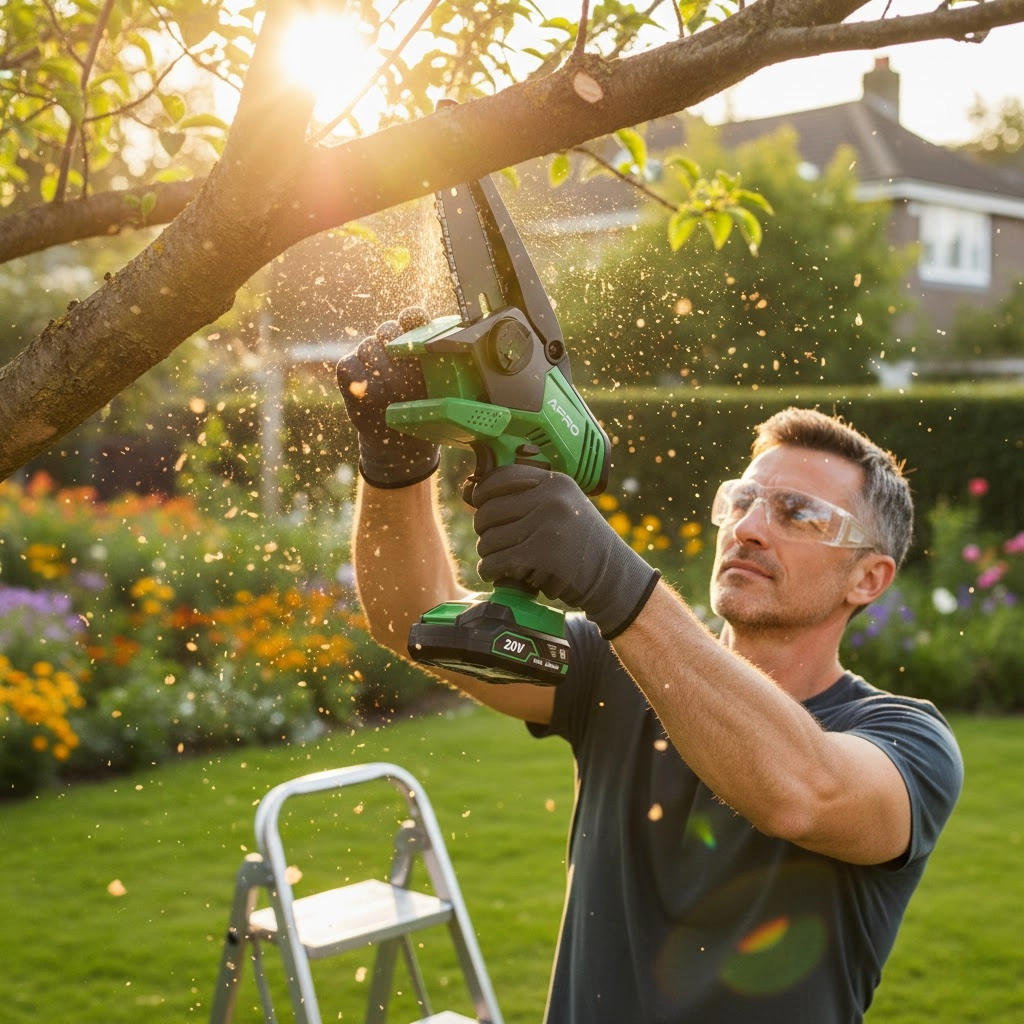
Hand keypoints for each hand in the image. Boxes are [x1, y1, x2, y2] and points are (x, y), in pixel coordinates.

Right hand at [335, 306, 439, 488]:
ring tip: (393, 392)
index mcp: (416, 342)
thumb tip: (455, 353)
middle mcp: (391, 343)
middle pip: (388, 330)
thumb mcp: (442, 392)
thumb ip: (445, 370)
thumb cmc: (424, 411)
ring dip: (380, 368)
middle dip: (396, 349)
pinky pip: (349, 365)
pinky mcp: (350, 370)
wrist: (401, 441)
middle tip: (406, 376)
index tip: (416, 330)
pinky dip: (359, 378)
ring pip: (368, 347)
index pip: (413, 318)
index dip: (412, 319)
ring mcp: (368, 354)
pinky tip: (370, 392)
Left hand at [473, 465, 660, 638]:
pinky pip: (495, 562)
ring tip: (499, 560)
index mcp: (556, 482)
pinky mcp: (542, 555)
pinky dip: (489, 571)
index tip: (479, 504)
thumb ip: (531, 496)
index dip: (483, 492)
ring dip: (488, 554)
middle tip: (493, 542)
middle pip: (489, 511)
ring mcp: (548, 526)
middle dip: (484, 530)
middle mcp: (552, 499)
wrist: (613, 576)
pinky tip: (495, 573)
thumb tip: (473, 491)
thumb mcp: (565, 506)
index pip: (501, 476)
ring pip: (489, 539)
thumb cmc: (581, 543)